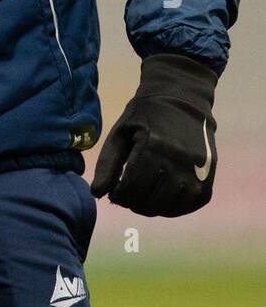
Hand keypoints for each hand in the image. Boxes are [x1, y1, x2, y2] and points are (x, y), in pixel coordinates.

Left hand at [90, 53, 217, 216]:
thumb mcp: (121, 132)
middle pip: (151, 201)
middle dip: (133, 204)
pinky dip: (175, 208)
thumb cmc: (146, 116)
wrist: (182, 98)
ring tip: (144, 198)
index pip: (132, 188)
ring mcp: (196, 169)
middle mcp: (177, 159)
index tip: (115, 193)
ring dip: (153, 208)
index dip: (119, 196)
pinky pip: (191, 204)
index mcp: (152, 145)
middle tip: (128, 196)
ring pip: (171, 207)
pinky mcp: (209, 175)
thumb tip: (97, 193)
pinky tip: (163, 199)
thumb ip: (108, 164)